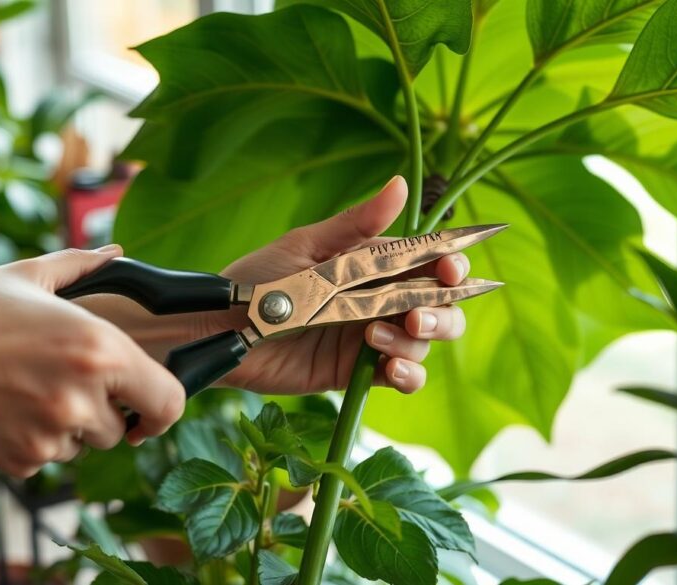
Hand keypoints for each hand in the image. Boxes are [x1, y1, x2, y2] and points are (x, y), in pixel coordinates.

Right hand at [0, 247, 184, 475]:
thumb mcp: (30, 276)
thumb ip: (85, 265)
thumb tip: (118, 253)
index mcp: (101, 350)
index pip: (169, 401)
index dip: (163, 408)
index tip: (148, 409)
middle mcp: (84, 396)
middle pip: (123, 430)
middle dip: (106, 415)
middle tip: (71, 389)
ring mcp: (52, 434)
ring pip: (84, 446)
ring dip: (69, 428)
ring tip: (28, 391)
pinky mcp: (22, 460)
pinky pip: (46, 460)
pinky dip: (33, 443)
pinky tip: (5, 409)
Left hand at [208, 176, 468, 393]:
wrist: (223, 329)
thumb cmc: (260, 279)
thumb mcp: (308, 246)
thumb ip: (357, 224)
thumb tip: (400, 185)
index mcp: (373, 265)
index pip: (429, 263)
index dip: (451, 266)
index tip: (452, 269)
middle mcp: (380, 300)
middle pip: (440, 306)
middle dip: (442, 311)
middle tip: (416, 315)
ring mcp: (372, 338)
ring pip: (424, 343)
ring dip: (415, 342)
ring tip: (376, 338)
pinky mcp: (358, 371)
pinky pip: (402, 376)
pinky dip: (408, 374)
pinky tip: (390, 368)